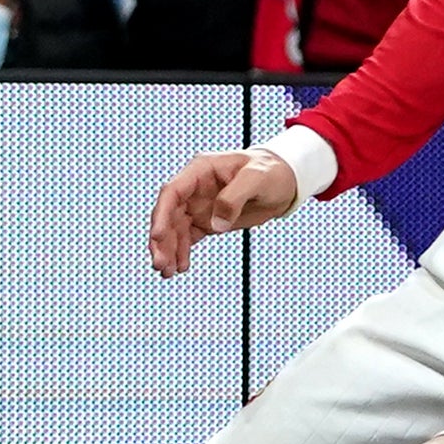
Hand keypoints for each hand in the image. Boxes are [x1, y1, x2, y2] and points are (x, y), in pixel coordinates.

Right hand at [148, 148, 299, 276]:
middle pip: (168, 214)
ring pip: (174, 229)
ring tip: (168, 272)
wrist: (286, 182)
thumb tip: (216, 225)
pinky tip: (180, 267)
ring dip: (168, 250)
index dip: (162, 214)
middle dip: (161, 240)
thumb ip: (234, 197)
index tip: (157, 237)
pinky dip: (181, 252)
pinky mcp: (206, 220)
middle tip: (160, 265)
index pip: (172, 192)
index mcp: (201, 170)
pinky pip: (187, 238)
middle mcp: (194, 188)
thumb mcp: (257, 178)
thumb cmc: (271, 172)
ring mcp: (198, 205)